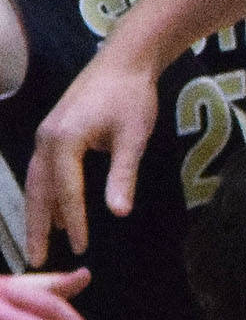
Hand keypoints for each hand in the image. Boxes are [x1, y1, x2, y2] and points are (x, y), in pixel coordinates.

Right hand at [25, 47, 160, 263]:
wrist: (125, 58)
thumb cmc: (132, 94)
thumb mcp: (133, 135)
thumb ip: (123, 175)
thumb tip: (119, 213)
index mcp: (64, 140)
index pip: (68, 191)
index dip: (75, 221)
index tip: (81, 248)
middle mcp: (46, 139)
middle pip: (38, 191)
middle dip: (37, 228)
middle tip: (36, 261)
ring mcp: (45, 134)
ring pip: (36, 182)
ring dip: (38, 213)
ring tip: (40, 243)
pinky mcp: (52, 131)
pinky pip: (43, 169)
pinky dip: (45, 193)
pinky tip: (54, 209)